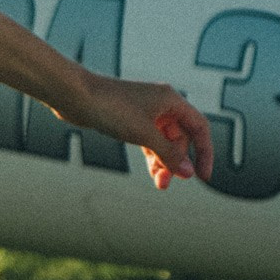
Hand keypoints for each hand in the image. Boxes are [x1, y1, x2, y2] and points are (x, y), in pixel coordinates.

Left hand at [68, 78, 213, 191]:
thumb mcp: (144, 134)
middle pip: (181, 138)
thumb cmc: (110, 107)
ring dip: (163, 162)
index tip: (203, 176)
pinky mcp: (131, 119)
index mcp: (171, 100)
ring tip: (159, 183)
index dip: (205, 152)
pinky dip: (152, 156)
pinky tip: (152, 171)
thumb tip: (188, 172)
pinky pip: (150, 141)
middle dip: (176, 161)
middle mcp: (161, 104)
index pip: (199, 127)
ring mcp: (146, 111)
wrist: (75, 96)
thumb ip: (169, 154)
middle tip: (166, 182)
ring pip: (164, 142)